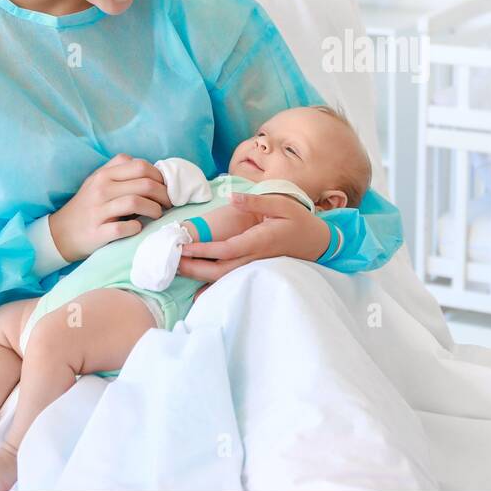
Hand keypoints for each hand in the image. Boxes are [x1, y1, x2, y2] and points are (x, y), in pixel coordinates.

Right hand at [48, 154, 170, 261]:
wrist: (60, 233)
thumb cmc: (88, 206)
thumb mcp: (99, 182)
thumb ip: (121, 172)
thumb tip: (155, 173)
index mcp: (104, 174)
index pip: (140, 166)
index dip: (160, 176)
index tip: (166, 187)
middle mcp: (101, 189)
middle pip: (144, 184)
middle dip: (164, 194)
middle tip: (169, 203)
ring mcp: (98, 211)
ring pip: (136, 202)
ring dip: (154, 209)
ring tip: (158, 214)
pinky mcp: (97, 232)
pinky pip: (124, 227)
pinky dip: (136, 227)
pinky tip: (138, 228)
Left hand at [178, 192, 330, 281]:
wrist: (318, 242)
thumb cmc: (300, 221)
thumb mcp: (281, 204)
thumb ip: (255, 201)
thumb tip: (232, 197)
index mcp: (260, 240)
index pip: (227, 249)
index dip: (204, 251)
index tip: (184, 248)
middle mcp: (256, 257)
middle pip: (221, 269)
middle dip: (195, 268)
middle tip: (172, 262)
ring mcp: (256, 266)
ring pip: (225, 278)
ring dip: (200, 276)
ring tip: (178, 271)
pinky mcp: (255, 269)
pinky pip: (232, 280)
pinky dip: (214, 288)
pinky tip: (198, 294)